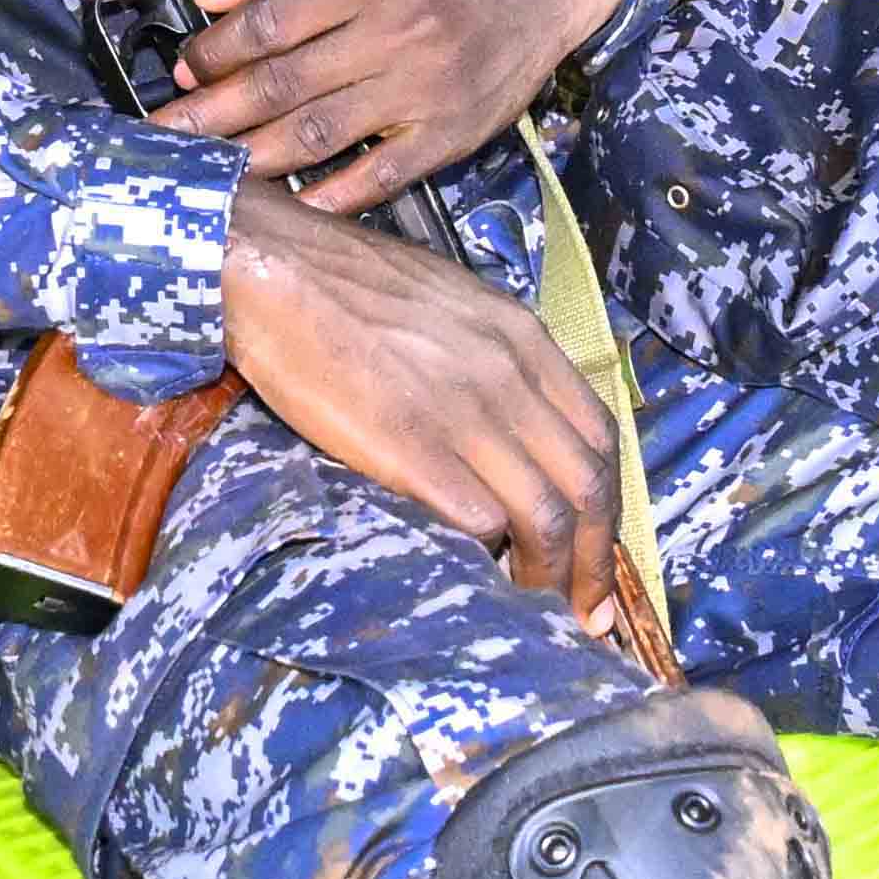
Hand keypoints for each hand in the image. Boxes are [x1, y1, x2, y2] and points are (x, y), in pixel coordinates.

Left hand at [169, 0, 627, 212]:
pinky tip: (288, 207)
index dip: (216, 52)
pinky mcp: (451, 135)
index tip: (185, 71)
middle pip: (282, 85)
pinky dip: (330, 196)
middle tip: (165, 137)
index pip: (270, 23)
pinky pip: (380, 176)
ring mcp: (425, 90)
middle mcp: (396, 32)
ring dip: (252, 158)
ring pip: (319, 134)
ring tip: (206, 172)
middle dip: (212, 115)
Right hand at [215, 186, 627, 616]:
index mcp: (521, 338)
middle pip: (587, 489)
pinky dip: (485, 558)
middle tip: (586, 613)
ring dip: (548, 577)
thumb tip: (509, 421)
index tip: (596, 554)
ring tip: (534, 612)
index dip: (608, 509)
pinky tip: (471, 575)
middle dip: (594, 563)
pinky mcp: (408, 445)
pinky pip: (477, 519)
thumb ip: (492, 355)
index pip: (600, 438)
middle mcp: (507, 376)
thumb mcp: (448, 301)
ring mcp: (461, 412)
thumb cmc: (344, 281)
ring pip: (543, 517)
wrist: (270, 265)